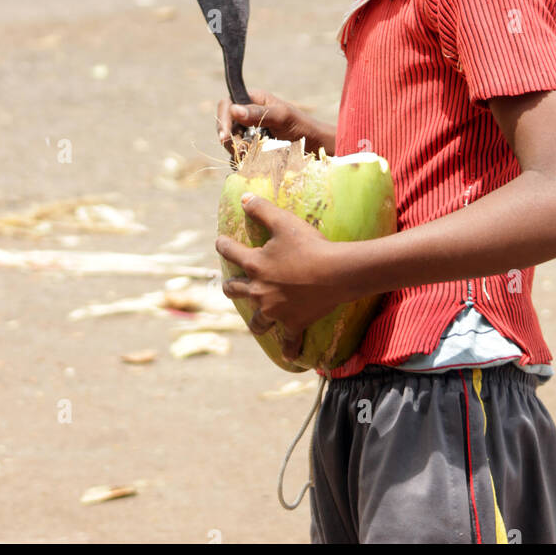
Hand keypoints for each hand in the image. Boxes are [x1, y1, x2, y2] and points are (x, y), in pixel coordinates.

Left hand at [215, 195, 344, 361]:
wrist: (335, 272)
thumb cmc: (309, 245)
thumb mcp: (284, 222)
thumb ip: (262, 209)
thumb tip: (243, 197)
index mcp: (255, 264)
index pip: (230, 252)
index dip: (222, 244)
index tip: (220, 242)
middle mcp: (259, 290)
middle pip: (234, 290)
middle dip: (230, 286)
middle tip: (230, 284)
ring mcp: (275, 310)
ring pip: (256, 321)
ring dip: (255, 320)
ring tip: (256, 320)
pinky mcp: (293, 323)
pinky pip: (289, 341)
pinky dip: (288, 349)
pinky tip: (288, 356)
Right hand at [216, 86, 334, 156]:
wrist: (315, 148)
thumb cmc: (301, 126)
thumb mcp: (281, 117)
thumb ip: (259, 113)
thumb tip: (234, 110)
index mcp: (252, 99)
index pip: (226, 104)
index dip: (222, 119)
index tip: (225, 136)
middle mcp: (247, 115)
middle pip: (225, 126)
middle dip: (232, 140)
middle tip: (244, 150)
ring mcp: (248, 133)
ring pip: (230, 143)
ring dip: (239, 152)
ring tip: (256, 156)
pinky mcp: (251, 149)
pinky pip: (238, 156)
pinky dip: (244, 161)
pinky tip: (256, 164)